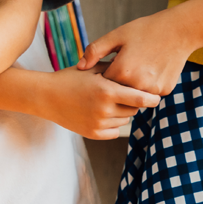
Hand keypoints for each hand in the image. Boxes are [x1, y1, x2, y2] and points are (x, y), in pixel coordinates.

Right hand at [34, 64, 161, 138]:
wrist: (45, 96)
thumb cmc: (69, 79)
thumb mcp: (91, 70)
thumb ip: (114, 71)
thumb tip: (136, 73)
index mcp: (106, 91)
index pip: (139, 98)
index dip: (151, 99)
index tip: (157, 97)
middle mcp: (104, 109)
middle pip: (133, 109)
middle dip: (132, 102)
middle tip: (121, 93)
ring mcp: (99, 123)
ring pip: (125, 120)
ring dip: (122, 112)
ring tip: (106, 102)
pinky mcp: (93, 134)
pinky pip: (115, 130)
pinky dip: (113, 123)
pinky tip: (100, 113)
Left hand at [77, 12, 195, 95]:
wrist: (178, 31)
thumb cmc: (144, 30)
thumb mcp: (116, 36)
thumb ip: (95, 51)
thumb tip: (79, 67)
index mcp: (123, 71)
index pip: (104, 83)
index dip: (105, 73)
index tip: (109, 63)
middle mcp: (138, 84)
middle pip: (119, 91)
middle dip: (118, 81)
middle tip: (126, 62)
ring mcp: (153, 89)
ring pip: (134, 94)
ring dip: (132, 84)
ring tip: (138, 64)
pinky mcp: (165, 90)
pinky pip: (149, 92)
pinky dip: (147, 84)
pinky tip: (151, 68)